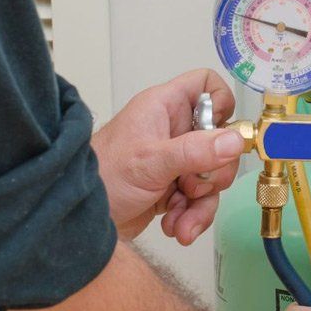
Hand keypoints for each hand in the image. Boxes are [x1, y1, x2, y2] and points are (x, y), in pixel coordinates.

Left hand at [91, 69, 241, 242]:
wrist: (75, 225)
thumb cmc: (99, 178)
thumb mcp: (151, 162)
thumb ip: (196, 151)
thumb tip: (235, 141)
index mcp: (164, 107)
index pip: (205, 84)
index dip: (221, 102)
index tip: (219, 131)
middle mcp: (172, 130)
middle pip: (220, 138)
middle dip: (214, 170)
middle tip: (194, 184)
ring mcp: (174, 160)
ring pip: (212, 174)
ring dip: (202, 201)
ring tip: (182, 218)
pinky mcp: (172, 188)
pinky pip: (200, 198)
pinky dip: (193, 215)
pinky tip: (176, 226)